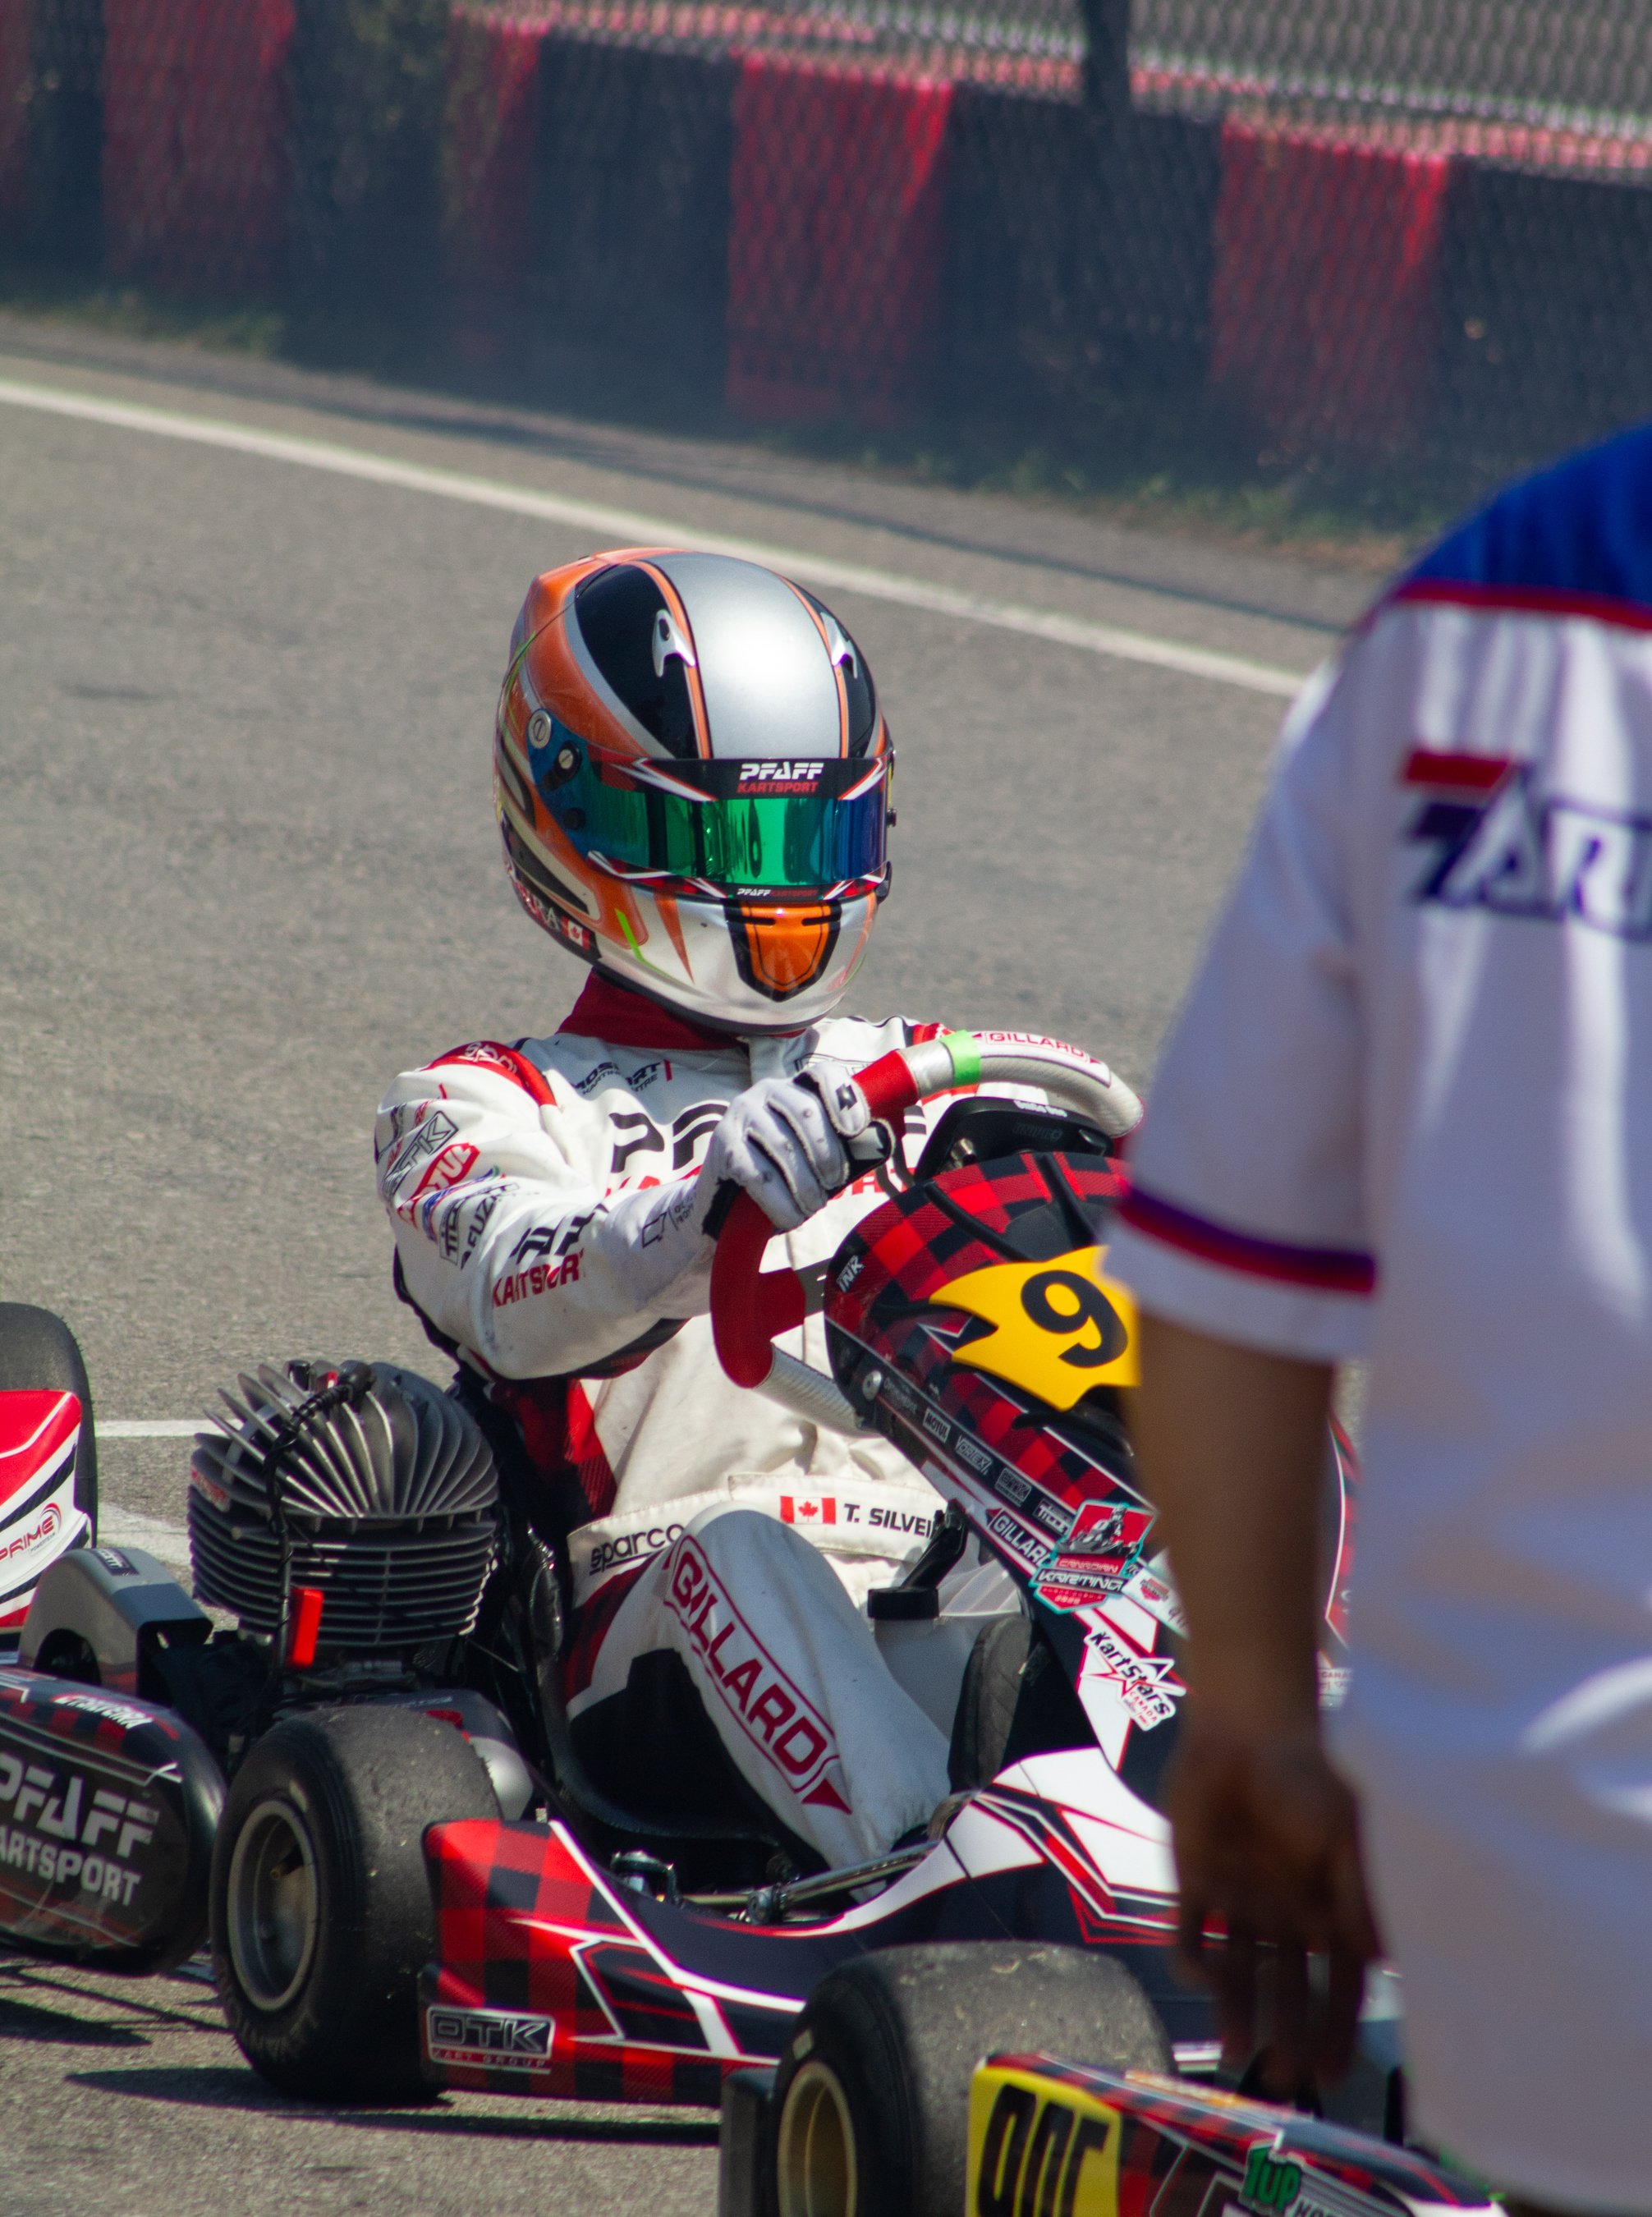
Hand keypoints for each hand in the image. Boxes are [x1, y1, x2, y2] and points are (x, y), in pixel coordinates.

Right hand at [698, 1077, 850, 1232]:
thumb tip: (875, 1148)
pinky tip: (790, 1217)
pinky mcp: (722, 1144)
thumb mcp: (810, 1155)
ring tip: (812, 1206)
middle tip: (834, 1183)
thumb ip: (837, 1145)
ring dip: (805, 1184)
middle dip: (827, 1153)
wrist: (723, 1199)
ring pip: (784, 1146)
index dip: (844, 1098)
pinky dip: (779, 1201)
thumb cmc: (778, 1174)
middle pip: (806, 1112)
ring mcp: (740, 1114)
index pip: (823, 1075)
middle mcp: (765, 1091)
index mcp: (793, 1087)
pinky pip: (758, 1173)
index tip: (856, 1130)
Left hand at [1168, 1704, 1379, 2091]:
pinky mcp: (1195, 1884)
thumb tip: (1388, 1962)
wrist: (1244, 1726)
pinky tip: (1201, 1976)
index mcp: (1328, 1910)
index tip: (1333, 2073)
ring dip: (1238, 2010)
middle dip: (1288, 2033)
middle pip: (1288, 1991)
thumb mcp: (1347, 1834)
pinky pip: (1191, 1933)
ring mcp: (1239, 1903)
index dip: (1336, 2029)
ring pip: (1240, 1973)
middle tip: (1283, 2076)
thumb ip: (1361, 1895)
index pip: (1337, 1985)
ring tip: (1236, 2051)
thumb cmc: (1307, 1775)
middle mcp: (1285, 1916)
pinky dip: (1193, 1958)